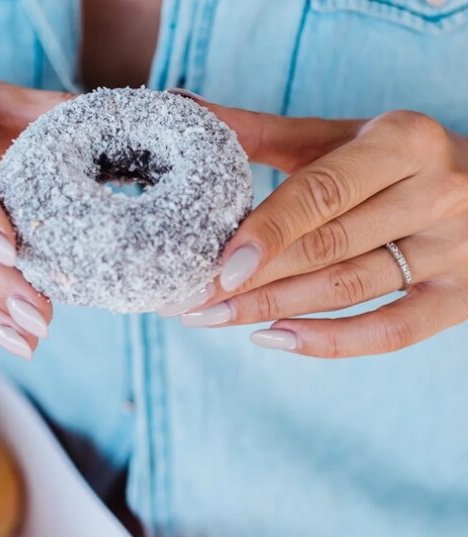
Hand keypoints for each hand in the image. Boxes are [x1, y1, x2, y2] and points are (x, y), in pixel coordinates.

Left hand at [171, 91, 467, 357]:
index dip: (267, 232)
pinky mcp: (462, 295)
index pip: (322, 193)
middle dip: (253, 281)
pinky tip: (272, 339)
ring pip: (351, 290)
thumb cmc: (389, 159)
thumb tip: (183, 107)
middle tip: (192, 300)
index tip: (216, 266)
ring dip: (274, 311)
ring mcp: (456, 248)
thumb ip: (261, 131)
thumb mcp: (337, 137)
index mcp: (402, 142)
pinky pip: (393, 331)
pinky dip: (330, 342)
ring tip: (212, 317)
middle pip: (329, 247)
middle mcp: (438, 192)